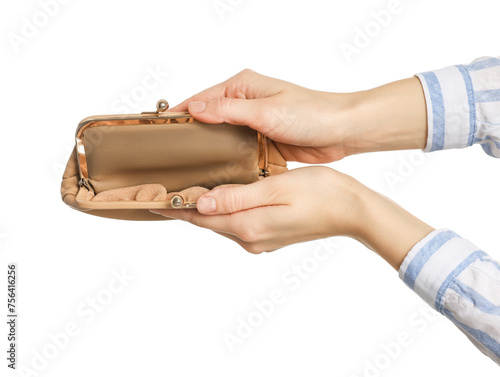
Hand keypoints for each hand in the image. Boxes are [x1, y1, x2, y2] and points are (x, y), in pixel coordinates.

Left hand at [150, 166, 433, 268]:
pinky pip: (236, 223)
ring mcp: (260, 239)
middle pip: (207, 221)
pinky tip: (219, 198)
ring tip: (184, 192)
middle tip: (160, 192)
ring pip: (220, 222)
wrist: (352, 211)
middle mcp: (250, 238)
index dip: (174, 207)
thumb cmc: (321, 193)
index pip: (200, 216)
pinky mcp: (268, 235)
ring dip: (202, 208)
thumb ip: (236, 198)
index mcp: (248, 226)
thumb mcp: (276, 189)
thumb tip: (201, 203)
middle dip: (184, 208)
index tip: (150, 199)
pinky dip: (221, 210)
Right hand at [169, 69, 427, 162]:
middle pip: (208, 118)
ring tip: (187, 166)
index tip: (159, 129)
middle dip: (191, 133)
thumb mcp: (266, 110)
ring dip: (208, 148)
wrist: (340, 131)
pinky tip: (215, 170)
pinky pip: (237, 148)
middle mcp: (245, 102)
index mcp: (243, 86)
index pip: (202, 98)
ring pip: (221, 136)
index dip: (180, 113)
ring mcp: (253, 122)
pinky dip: (226, 157)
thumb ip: (229, 109)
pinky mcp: (262, 140)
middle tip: (169, 154)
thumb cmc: (310, 113)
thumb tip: (196, 108)